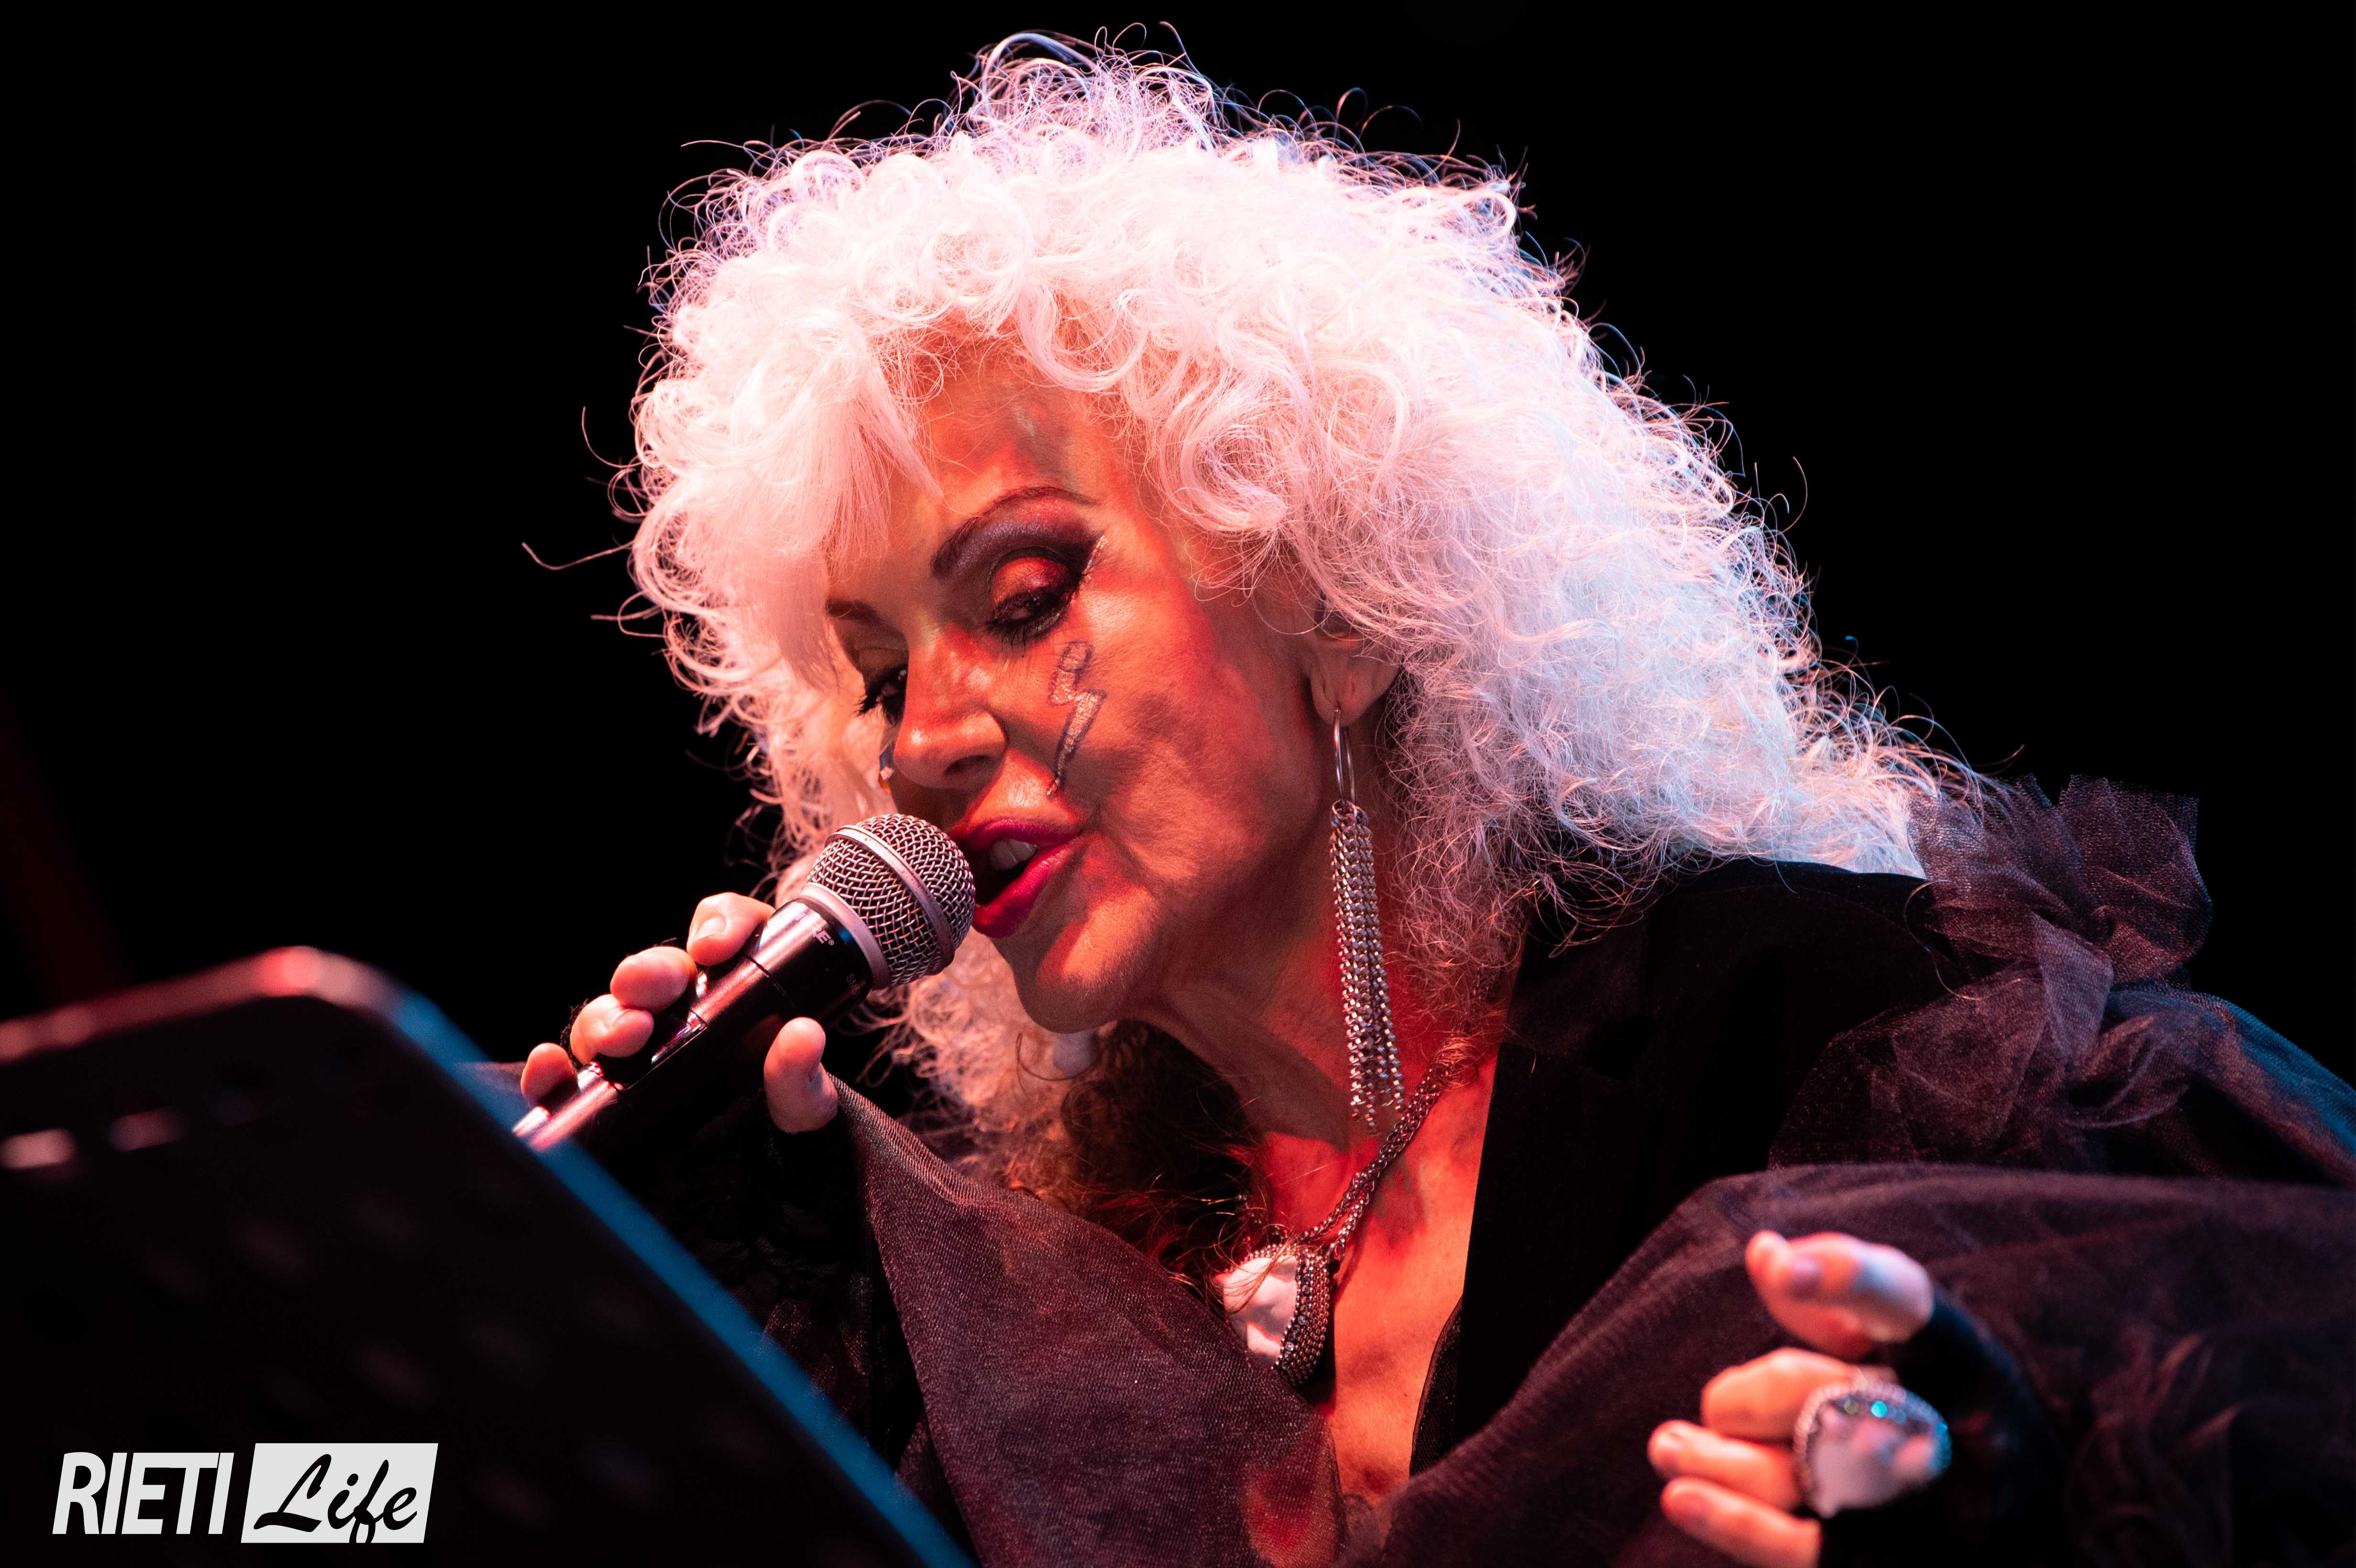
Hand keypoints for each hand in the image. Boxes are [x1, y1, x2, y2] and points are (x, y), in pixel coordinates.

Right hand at [519, 893, 840, 1133]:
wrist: (766, 1168)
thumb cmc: (787, 1119)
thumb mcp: (805, 1103)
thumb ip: (804, 1077)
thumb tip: (802, 1037)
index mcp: (740, 988)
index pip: (728, 928)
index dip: (722, 924)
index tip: (716, 949)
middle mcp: (685, 1007)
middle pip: (655, 970)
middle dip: (648, 974)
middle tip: (659, 994)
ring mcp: (643, 1047)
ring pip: (610, 1011)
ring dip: (607, 1018)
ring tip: (625, 1037)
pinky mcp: (609, 1091)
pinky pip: (569, 1073)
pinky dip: (550, 1071)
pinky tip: (549, 1067)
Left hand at [1648, 1231, 1936, 1567]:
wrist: (2010, 1516)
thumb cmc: (1942, 1407)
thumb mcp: (1913, 1345)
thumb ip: (1843, 1298)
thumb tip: (1766, 1253)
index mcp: (1961, 1359)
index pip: (1908, 1306)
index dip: (1847, 1278)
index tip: (1778, 1264)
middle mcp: (1955, 1432)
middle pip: (1827, 1393)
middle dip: (1757, 1391)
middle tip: (1718, 1401)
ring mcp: (1922, 1503)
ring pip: (1802, 1470)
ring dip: (1718, 1457)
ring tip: (1669, 1445)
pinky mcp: (1890, 1558)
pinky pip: (1804, 1548)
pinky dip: (1735, 1522)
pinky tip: (1681, 1497)